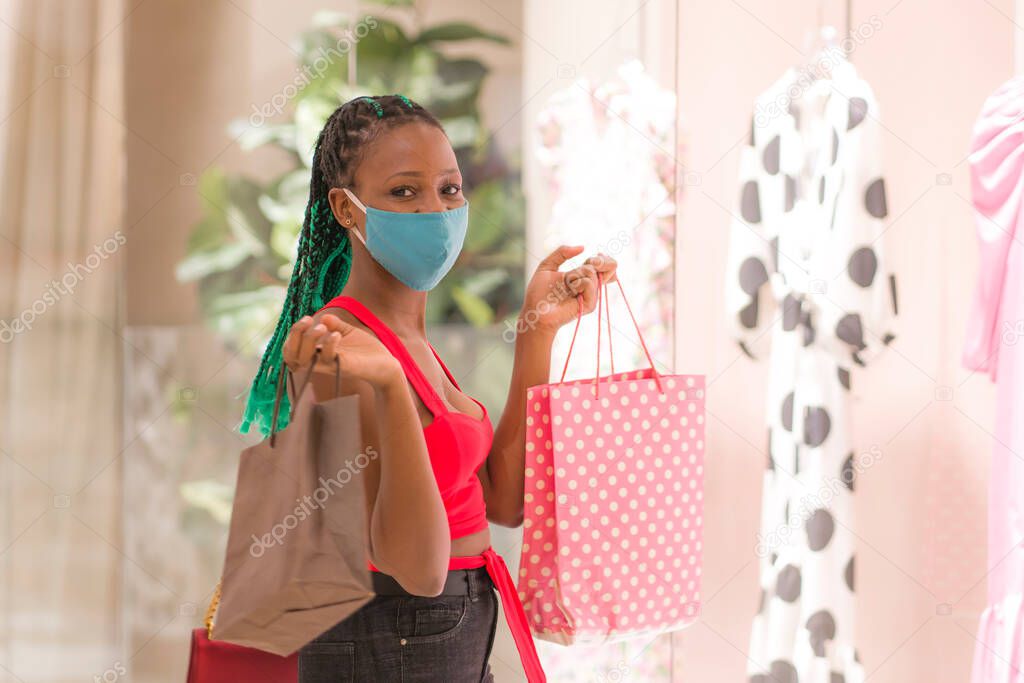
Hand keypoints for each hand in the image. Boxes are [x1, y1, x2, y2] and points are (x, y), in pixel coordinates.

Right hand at [282, 314, 401, 388]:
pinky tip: (337, 334)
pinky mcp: (343, 368)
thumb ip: (335, 325)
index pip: (292, 351)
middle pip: (292, 356)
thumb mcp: (348, 333)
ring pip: (305, 360)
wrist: (387, 364)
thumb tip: (323, 317)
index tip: (305, 319)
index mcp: (318, 353)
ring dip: (309, 340)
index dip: (291, 336)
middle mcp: (320, 362)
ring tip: (322, 328)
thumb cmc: (366, 350)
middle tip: (308, 319)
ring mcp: (330, 366)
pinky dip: (329, 344)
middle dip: (295, 335)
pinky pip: (328, 359)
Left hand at [520, 246, 617, 335]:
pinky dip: (576, 283)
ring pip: (592, 273)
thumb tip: (583, 247)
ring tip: (565, 285)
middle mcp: (591, 286)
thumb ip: (562, 252)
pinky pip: (588, 284)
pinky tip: (569, 291)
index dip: (604, 257)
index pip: (606, 264)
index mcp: (584, 276)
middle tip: (588, 262)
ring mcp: (591, 295)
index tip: (595, 255)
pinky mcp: (589, 304)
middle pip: (611, 266)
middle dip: (599, 260)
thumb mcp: (548, 265)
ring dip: (574, 274)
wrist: (534, 310)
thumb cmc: (539, 292)